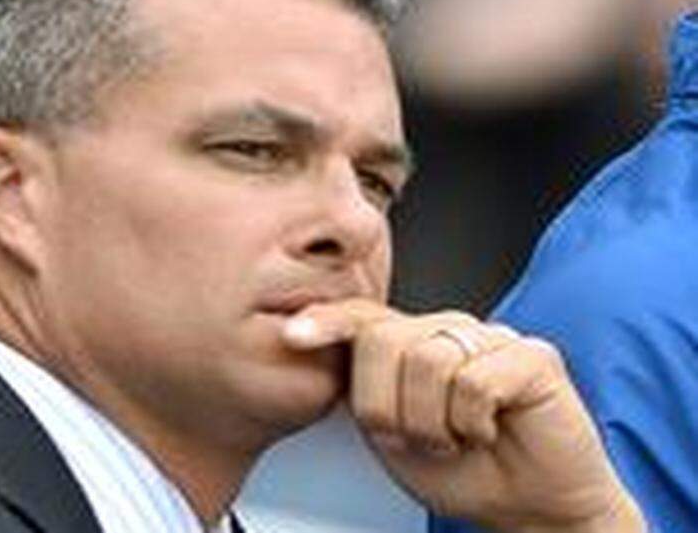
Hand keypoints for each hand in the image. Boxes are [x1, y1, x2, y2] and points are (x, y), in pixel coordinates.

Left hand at [280, 299, 645, 532]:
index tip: (294, 335)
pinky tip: (488, 431)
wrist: (529, 509)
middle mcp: (448, 332)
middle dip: (388, 406)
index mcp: (411, 347)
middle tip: (418, 440)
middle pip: (385, 341)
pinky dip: (473, 423)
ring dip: (433, 423)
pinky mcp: (533, 356)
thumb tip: (321, 361)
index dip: (327, 322)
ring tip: (456, 439)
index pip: (362, 317)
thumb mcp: (392, 436)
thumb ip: (364, 395)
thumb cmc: (464, 473)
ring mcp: (491, 338)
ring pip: (429, 361)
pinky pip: (476, 382)